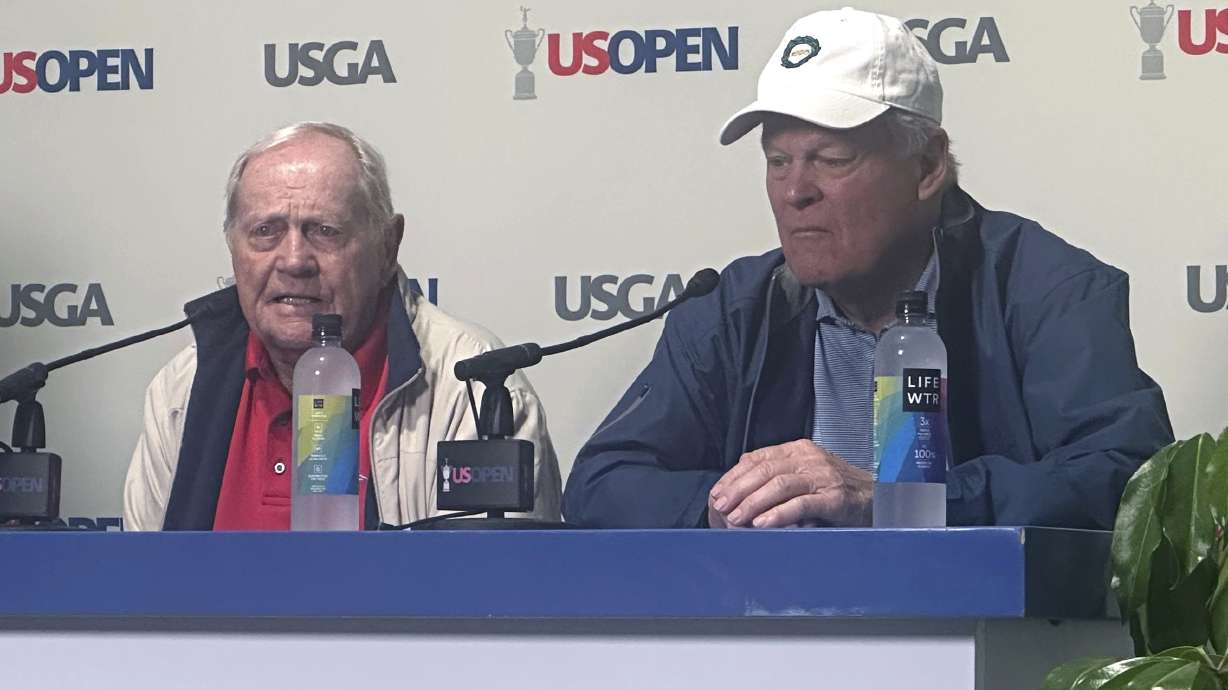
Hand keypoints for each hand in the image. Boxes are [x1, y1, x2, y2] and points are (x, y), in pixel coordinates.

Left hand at [707, 439, 871, 527]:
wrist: (878, 499)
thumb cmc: (835, 490)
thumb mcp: (804, 475)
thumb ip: (777, 475)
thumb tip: (738, 486)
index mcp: (798, 450)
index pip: (757, 458)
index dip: (734, 476)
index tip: (718, 493)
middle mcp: (809, 458)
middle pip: (765, 470)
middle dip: (739, 489)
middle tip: (721, 506)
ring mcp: (823, 477)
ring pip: (780, 484)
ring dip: (754, 502)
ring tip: (736, 518)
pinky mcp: (835, 498)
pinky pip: (802, 504)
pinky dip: (779, 514)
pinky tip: (763, 524)